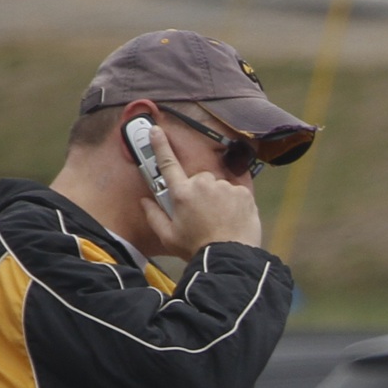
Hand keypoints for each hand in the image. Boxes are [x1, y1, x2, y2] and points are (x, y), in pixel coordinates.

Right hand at [141, 140, 265, 260]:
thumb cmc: (197, 249)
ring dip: (219, 197)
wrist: (229, 258)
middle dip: (200, 191)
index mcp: (181, 193)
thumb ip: (153, 216)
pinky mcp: (243, 192)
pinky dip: (235, 202)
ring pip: (219, 186)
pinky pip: (237, 192)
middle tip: (203, 214)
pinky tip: (232, 218)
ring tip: (220, 220)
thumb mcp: (168, 237)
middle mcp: (202, 184)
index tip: (156, 130)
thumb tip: (144, 201)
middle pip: (199, 179)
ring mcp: (224, 187)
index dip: (160, 145)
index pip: (167, 163)